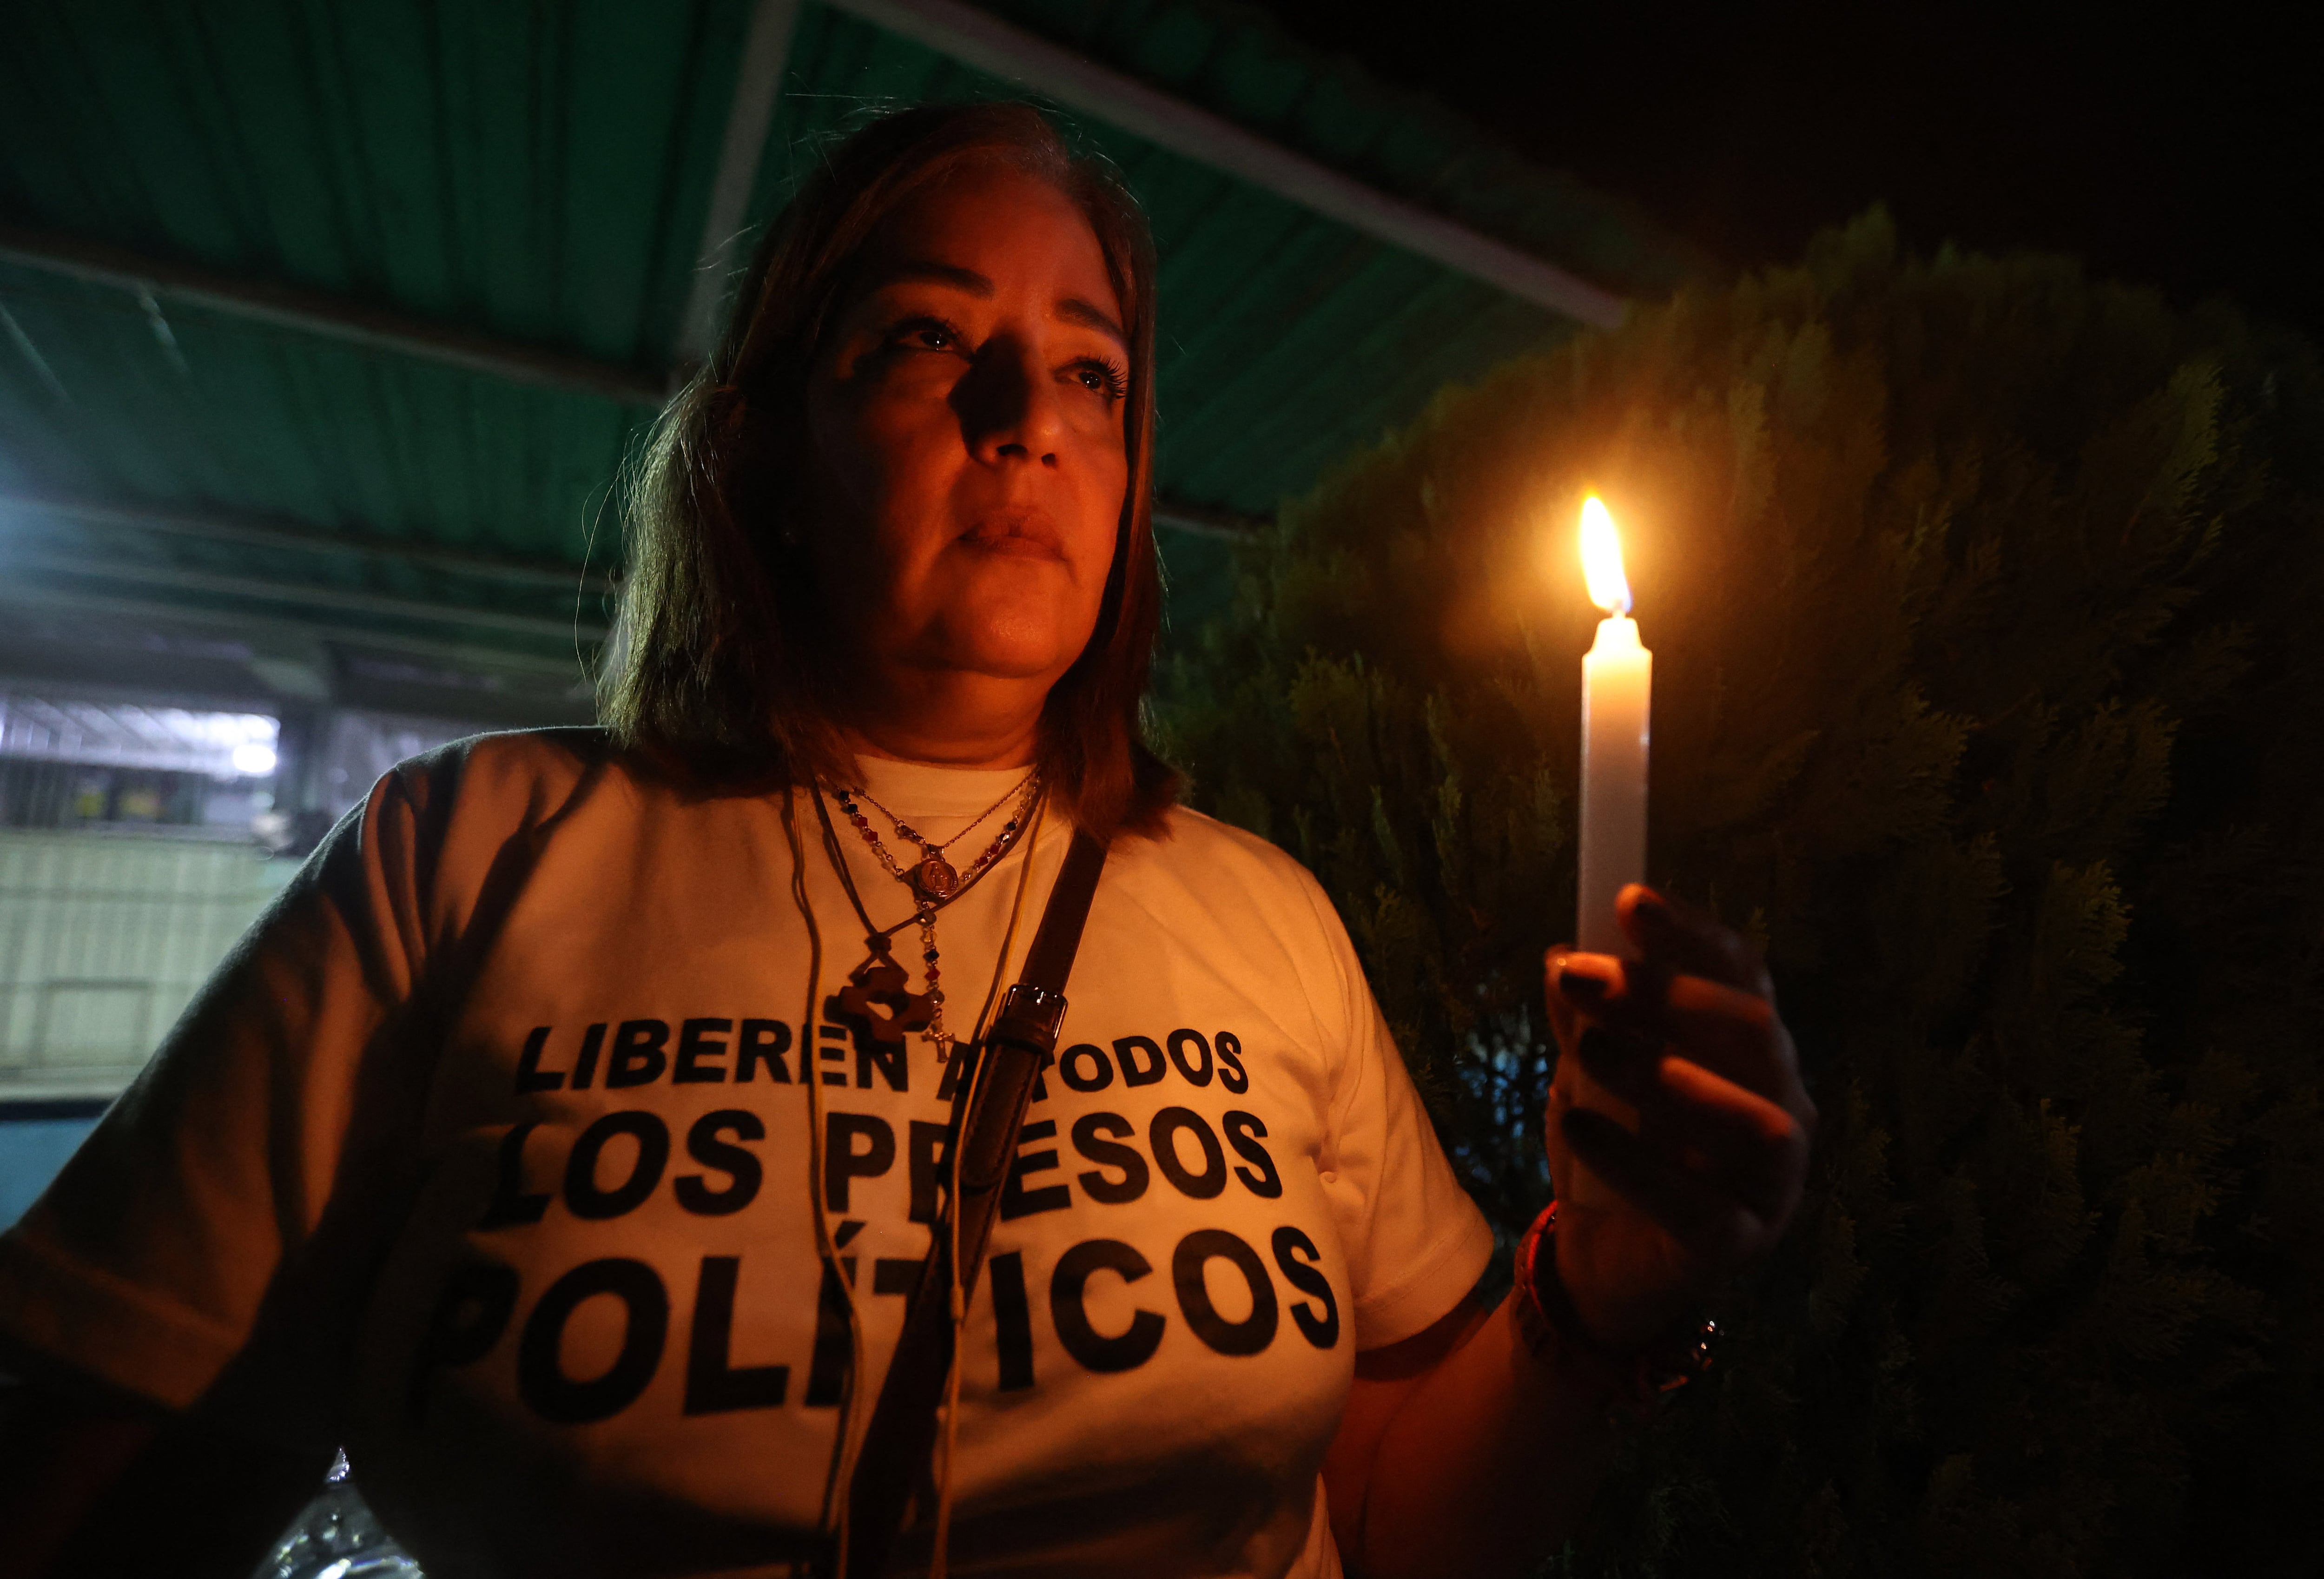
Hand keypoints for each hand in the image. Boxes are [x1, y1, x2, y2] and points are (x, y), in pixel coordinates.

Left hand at [1543, 884, 1815, 1352]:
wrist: (1599, 1259)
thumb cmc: (1610, 1147)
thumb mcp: (1585, 1074)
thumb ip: (1584, 1020)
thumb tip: (1563, 956)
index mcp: (1752, 1052)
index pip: (1744, 974)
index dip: (1693, 933)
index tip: (1629, 899)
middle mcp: (1783, 1105)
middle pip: (1755, 1030)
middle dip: (1667, 994)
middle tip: (1581, 975)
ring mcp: (1774, 1181)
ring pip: (1753, 1118)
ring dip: (1665, 1074)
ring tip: (1587, 1051)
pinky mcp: (1741, 1244)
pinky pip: (1700, 1203)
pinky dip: (1635, 1161)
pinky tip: (1578, 1130)